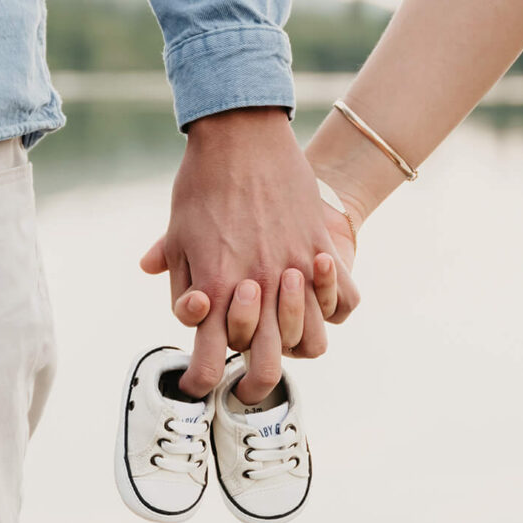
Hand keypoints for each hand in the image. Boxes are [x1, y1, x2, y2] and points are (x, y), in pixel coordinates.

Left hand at [140, 107, 359, 402]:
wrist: (242, 135)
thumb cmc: (202, 184)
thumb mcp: (179, 233)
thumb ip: (179, 276)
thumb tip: (187, 311)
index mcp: (215, 289)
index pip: (209, 361)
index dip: (203, 384)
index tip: (200, 387)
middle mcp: (257, 288)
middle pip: (265, 366)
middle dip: (253, 387)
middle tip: (247, 385)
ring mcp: (293, 271)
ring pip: (312, 342)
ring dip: (297, 343)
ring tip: (285, 334)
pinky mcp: (320, 250)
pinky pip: (343, 302)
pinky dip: (333, 307)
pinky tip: (318, 299)